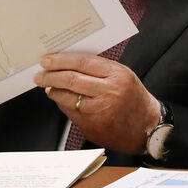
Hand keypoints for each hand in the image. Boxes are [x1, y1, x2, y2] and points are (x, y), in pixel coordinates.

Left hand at [34, 52, 160, 154]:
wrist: (147, 128)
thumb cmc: (134, 99)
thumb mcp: (124, 76)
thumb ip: (100, 68)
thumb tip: (70, 63)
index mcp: (117, 75)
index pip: (82, 62)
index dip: (61, 60)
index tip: (48, 59)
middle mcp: (108, 92)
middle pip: (71, 79)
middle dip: (50, 75)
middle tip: (40, 73)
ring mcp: (99, 111)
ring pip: (67, 97)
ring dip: (53, 89)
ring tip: (48, 85)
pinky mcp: (92, 126)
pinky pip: (70, 111)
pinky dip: (61, 103)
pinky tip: (59, 98)